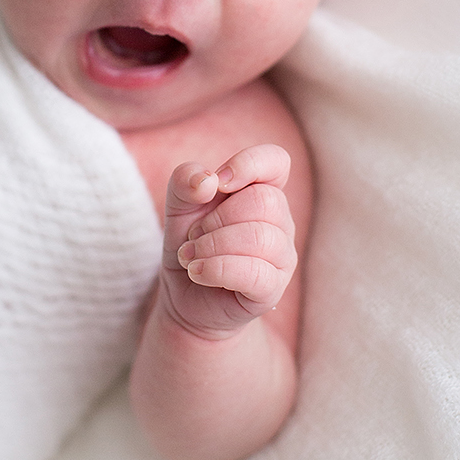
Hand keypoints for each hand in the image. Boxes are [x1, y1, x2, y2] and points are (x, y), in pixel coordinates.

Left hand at [156, 145, 297, 340]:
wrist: (185, 298)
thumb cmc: (190, 245)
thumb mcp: (178, 208)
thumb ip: (185, 182)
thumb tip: (208, 181)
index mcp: (263, 192)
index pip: (277, 161)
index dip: (249, 164)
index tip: (218, 183)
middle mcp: (281, 222)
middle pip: (264, 201)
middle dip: (217, 218)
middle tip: (193, 236)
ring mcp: (282, 257)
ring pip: (261, 237)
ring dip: (213, 246)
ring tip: (191, 257)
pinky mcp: (272, 289)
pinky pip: (254, 273)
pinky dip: (217, 269)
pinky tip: (198, 272)